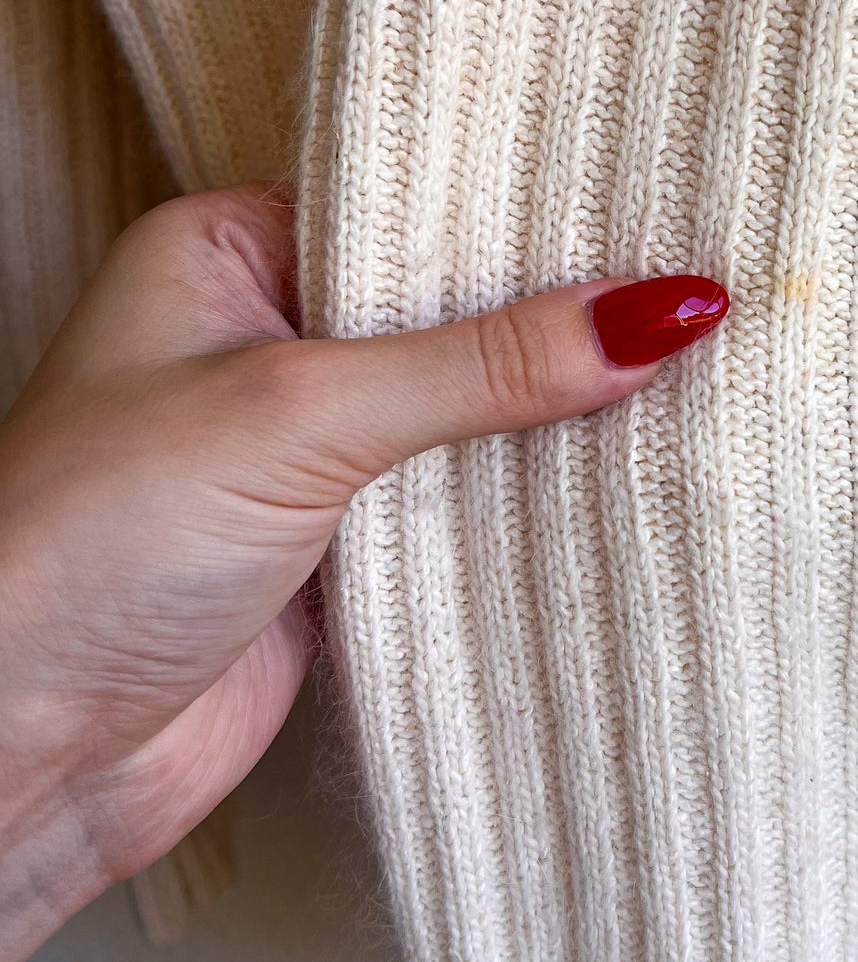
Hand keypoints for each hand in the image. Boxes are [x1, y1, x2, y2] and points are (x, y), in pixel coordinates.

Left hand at [0, 182, 726, 961]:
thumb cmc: (82, 544)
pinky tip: (618, 464)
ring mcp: (312, 443)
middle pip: (450, 308)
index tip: (644, 211)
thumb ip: (481, 364)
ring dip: (551, 408)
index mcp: (233, 252)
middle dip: (554, 314)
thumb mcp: (300, 413)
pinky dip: (530, 489)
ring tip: (688, 368)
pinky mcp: (347, 538)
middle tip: (687, 291)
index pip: (411, 206)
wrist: (21, 755)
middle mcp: (274, 337)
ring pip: (465, 405)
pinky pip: (463, 493)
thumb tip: (648, 314)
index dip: (524, 214)